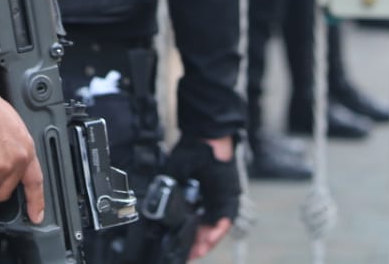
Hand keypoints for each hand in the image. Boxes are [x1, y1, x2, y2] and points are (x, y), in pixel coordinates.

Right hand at [166, 136, 239, 259]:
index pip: (193, 220)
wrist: (208, 137)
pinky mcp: (230, 198)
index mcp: (197, 194)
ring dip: (206, 241)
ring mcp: (221, 200)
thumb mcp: (175, 174)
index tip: (179, 245)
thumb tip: (158, 206)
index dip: (187, 234)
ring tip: (196, 251)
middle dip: (196, 243)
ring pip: (215, 228)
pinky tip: (207, 239)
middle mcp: (210, 200)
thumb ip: (170, 190)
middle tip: (188, 254)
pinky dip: (216, 231)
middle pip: (205, 228)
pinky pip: (224, 220)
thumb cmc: (192, 150)